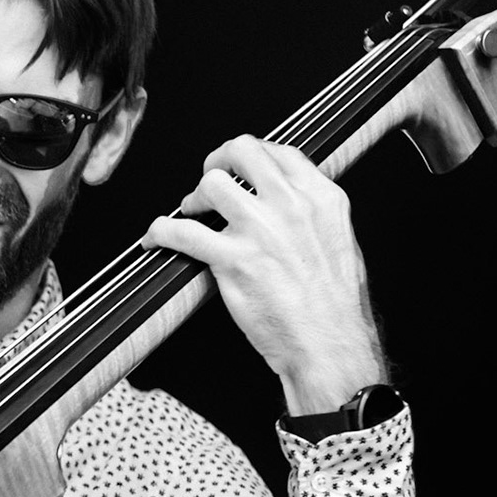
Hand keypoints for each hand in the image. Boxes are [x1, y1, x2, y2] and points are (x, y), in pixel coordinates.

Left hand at [143, 137, 384, 413]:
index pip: (280, 152)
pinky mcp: (232, 260)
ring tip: (192, 213)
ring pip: (212, 184)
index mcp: (320, 199)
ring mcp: (260, 230)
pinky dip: (160, 231)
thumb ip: (312, 217)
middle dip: (219, 162)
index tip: (241, 168)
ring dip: (195, 196)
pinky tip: (156, 237)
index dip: (253, 156)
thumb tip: (286, 207)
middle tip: (211, 179)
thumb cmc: (337, 307)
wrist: (331, 344)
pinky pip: (182, 231)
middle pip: (243, 152)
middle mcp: (291, 206)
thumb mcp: (340, 242)